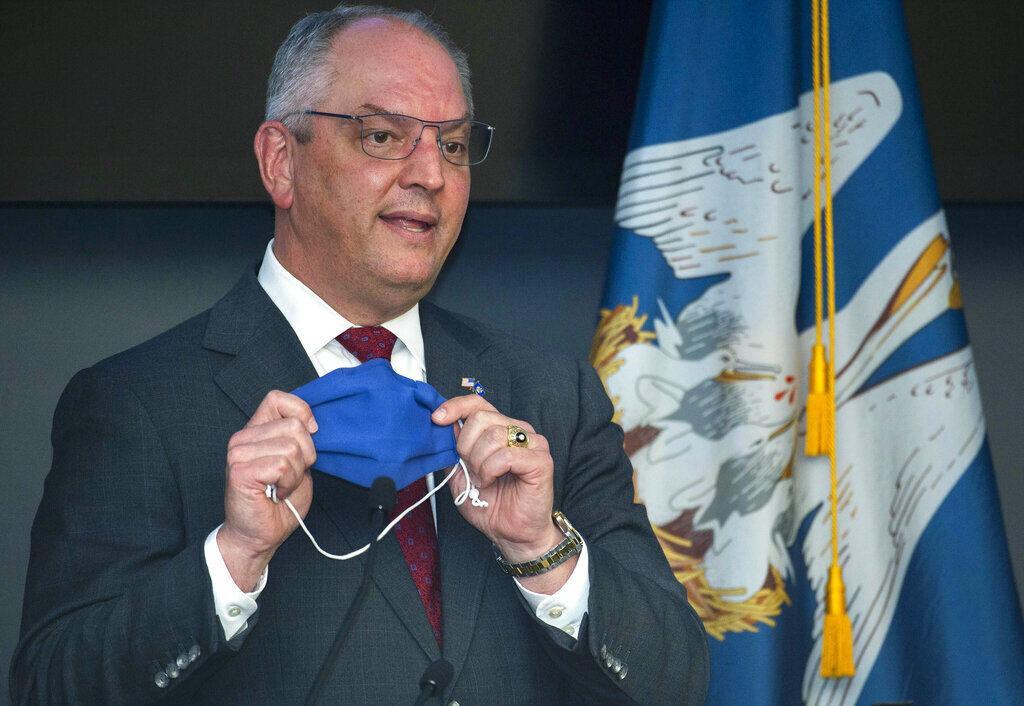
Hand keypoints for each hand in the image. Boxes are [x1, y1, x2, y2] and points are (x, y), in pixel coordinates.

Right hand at [218, 390, 316, 590]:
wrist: (261, 535)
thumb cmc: (279, 501)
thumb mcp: (298, 462)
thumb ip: (300, 439)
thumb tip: (315, 424)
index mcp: (256, 430)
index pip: (278, 399)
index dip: (302, 413)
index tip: (309, 435)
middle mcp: (243, 438)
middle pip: (294, 426)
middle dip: (306, 454)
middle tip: (291, 475)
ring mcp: (238, 453)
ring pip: (291, 447)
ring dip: (296, 473)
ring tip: (283, 485)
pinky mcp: (239, 471)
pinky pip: (282, 466)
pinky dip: (288, 482)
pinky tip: (277, 492)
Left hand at [433, 396, 572, 591]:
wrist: (511, 533)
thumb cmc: (491, 505)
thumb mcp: (459, 474)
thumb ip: (452, 450)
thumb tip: (440, 428)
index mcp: (500, 428)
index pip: (477, 402)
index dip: (455, 407)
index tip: (437, 419)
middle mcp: (518, 430)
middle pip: (481, 417)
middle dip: (466, 447)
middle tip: (471, 469)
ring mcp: (533, 443)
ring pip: (493, 435)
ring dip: (479, 463)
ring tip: (483, 479)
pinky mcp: (541, 460)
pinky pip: (506, 455)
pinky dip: (491, 471)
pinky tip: (491, 481)